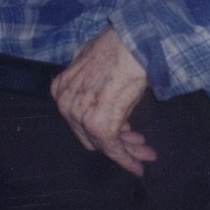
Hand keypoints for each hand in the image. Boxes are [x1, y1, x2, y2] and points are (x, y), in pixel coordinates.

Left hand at [50, 26, 156, 176]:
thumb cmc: (118, 49)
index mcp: (61, 89)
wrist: (130, 43)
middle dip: (116, 141)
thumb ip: (92, 84)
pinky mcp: (98, 125)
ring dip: (127, 150)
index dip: (101, 128)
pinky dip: (126, 159)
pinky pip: (113, 148)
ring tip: (147, 153)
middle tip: (139, 145)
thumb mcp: (95, 64)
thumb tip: (100, 94)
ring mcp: (79, 115)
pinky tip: (138, 166)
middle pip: (90, 135)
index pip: (79, 120)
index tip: (122, 135)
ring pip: (103, 144)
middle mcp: (65, 104)